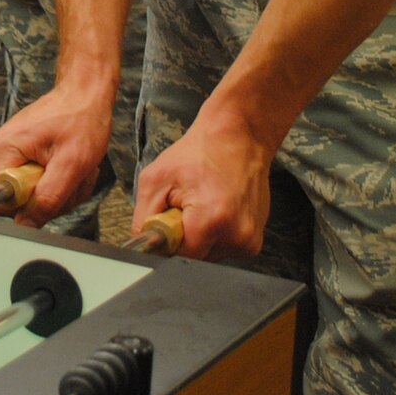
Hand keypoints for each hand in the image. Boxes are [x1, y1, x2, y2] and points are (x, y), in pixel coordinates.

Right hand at [0, 82, 114, 225]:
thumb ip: (48, 197)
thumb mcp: (72, 164)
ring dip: (60, 187)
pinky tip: (68, 163)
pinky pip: (36, 183)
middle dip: (52, 194)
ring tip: (73, 165)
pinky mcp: (19, 155)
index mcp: (2, 151)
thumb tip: (27, 224)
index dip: (34, 201)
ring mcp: (8, 153)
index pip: (5, 201)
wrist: (85, 94)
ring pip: (32, 194)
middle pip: (20, 200)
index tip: (55, 182)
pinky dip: (58, 178)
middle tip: (71, 173)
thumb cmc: (80, 118)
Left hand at [131, 109, 273, 260]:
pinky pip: (223, 248)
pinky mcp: (254, 241)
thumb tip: (141, 246)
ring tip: (200, 205)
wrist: (238, 137)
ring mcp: (249, 241)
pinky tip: (214, 209)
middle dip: (182, 237)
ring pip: (208, 255)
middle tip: (183, 206)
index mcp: (212, 220)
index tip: (166, 221)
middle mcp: (237, 235)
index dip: (166, 240)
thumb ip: (143, 219)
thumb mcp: (155, 179)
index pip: (177, 256)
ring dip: (198, 236)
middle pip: (194, 258)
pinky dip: (213, 234)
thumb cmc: (198, 152)